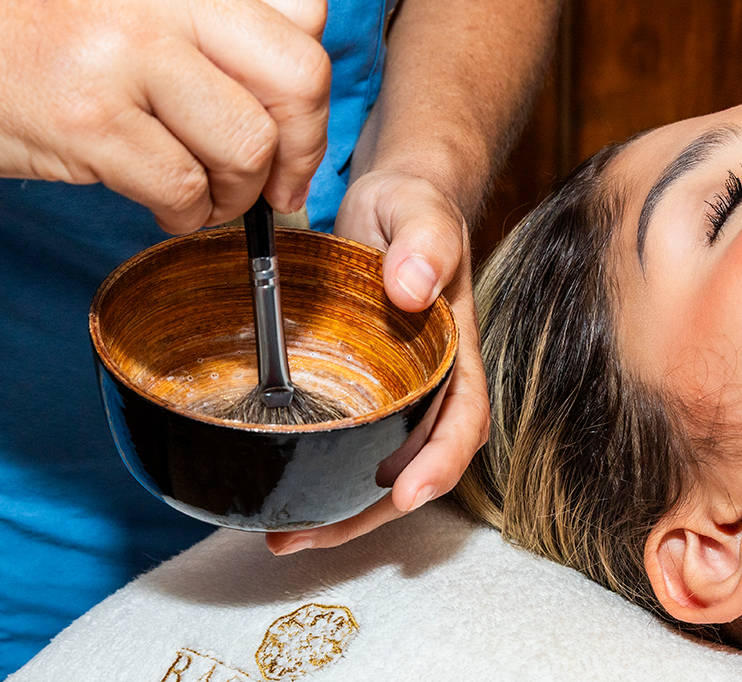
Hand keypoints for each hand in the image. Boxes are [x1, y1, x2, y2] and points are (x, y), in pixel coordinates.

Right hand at [0, 0, 329, 231]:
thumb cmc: (32, 20)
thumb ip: (215, 15)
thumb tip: (301, 106)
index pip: (308, 15)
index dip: (312, 88)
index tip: (294, 127)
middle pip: (299, 78)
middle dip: (299, 147)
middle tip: (275, 182)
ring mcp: (122, 50)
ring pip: (248, 143)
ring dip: (239, 192)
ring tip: (207, 194)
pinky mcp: (87, 118)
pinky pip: (184, 187)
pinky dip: (188, 214)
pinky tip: (166, 204)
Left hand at [266, 169, 488, 553]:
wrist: (387, 205)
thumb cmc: (412, 207)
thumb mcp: (420, 211)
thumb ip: (425, 243)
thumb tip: (414, 288)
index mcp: (456, 355)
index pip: (462, 422)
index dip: (440, 465)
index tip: (408, 493)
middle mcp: (428, 387)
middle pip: (415, 468)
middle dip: (372, 514)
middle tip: (309, 536)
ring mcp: (392, 395)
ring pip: (376, 469)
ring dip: (338, 511)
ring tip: (283, 536)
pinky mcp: (355, 393)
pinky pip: (344, 446)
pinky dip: (316, 477)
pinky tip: (279, 492)